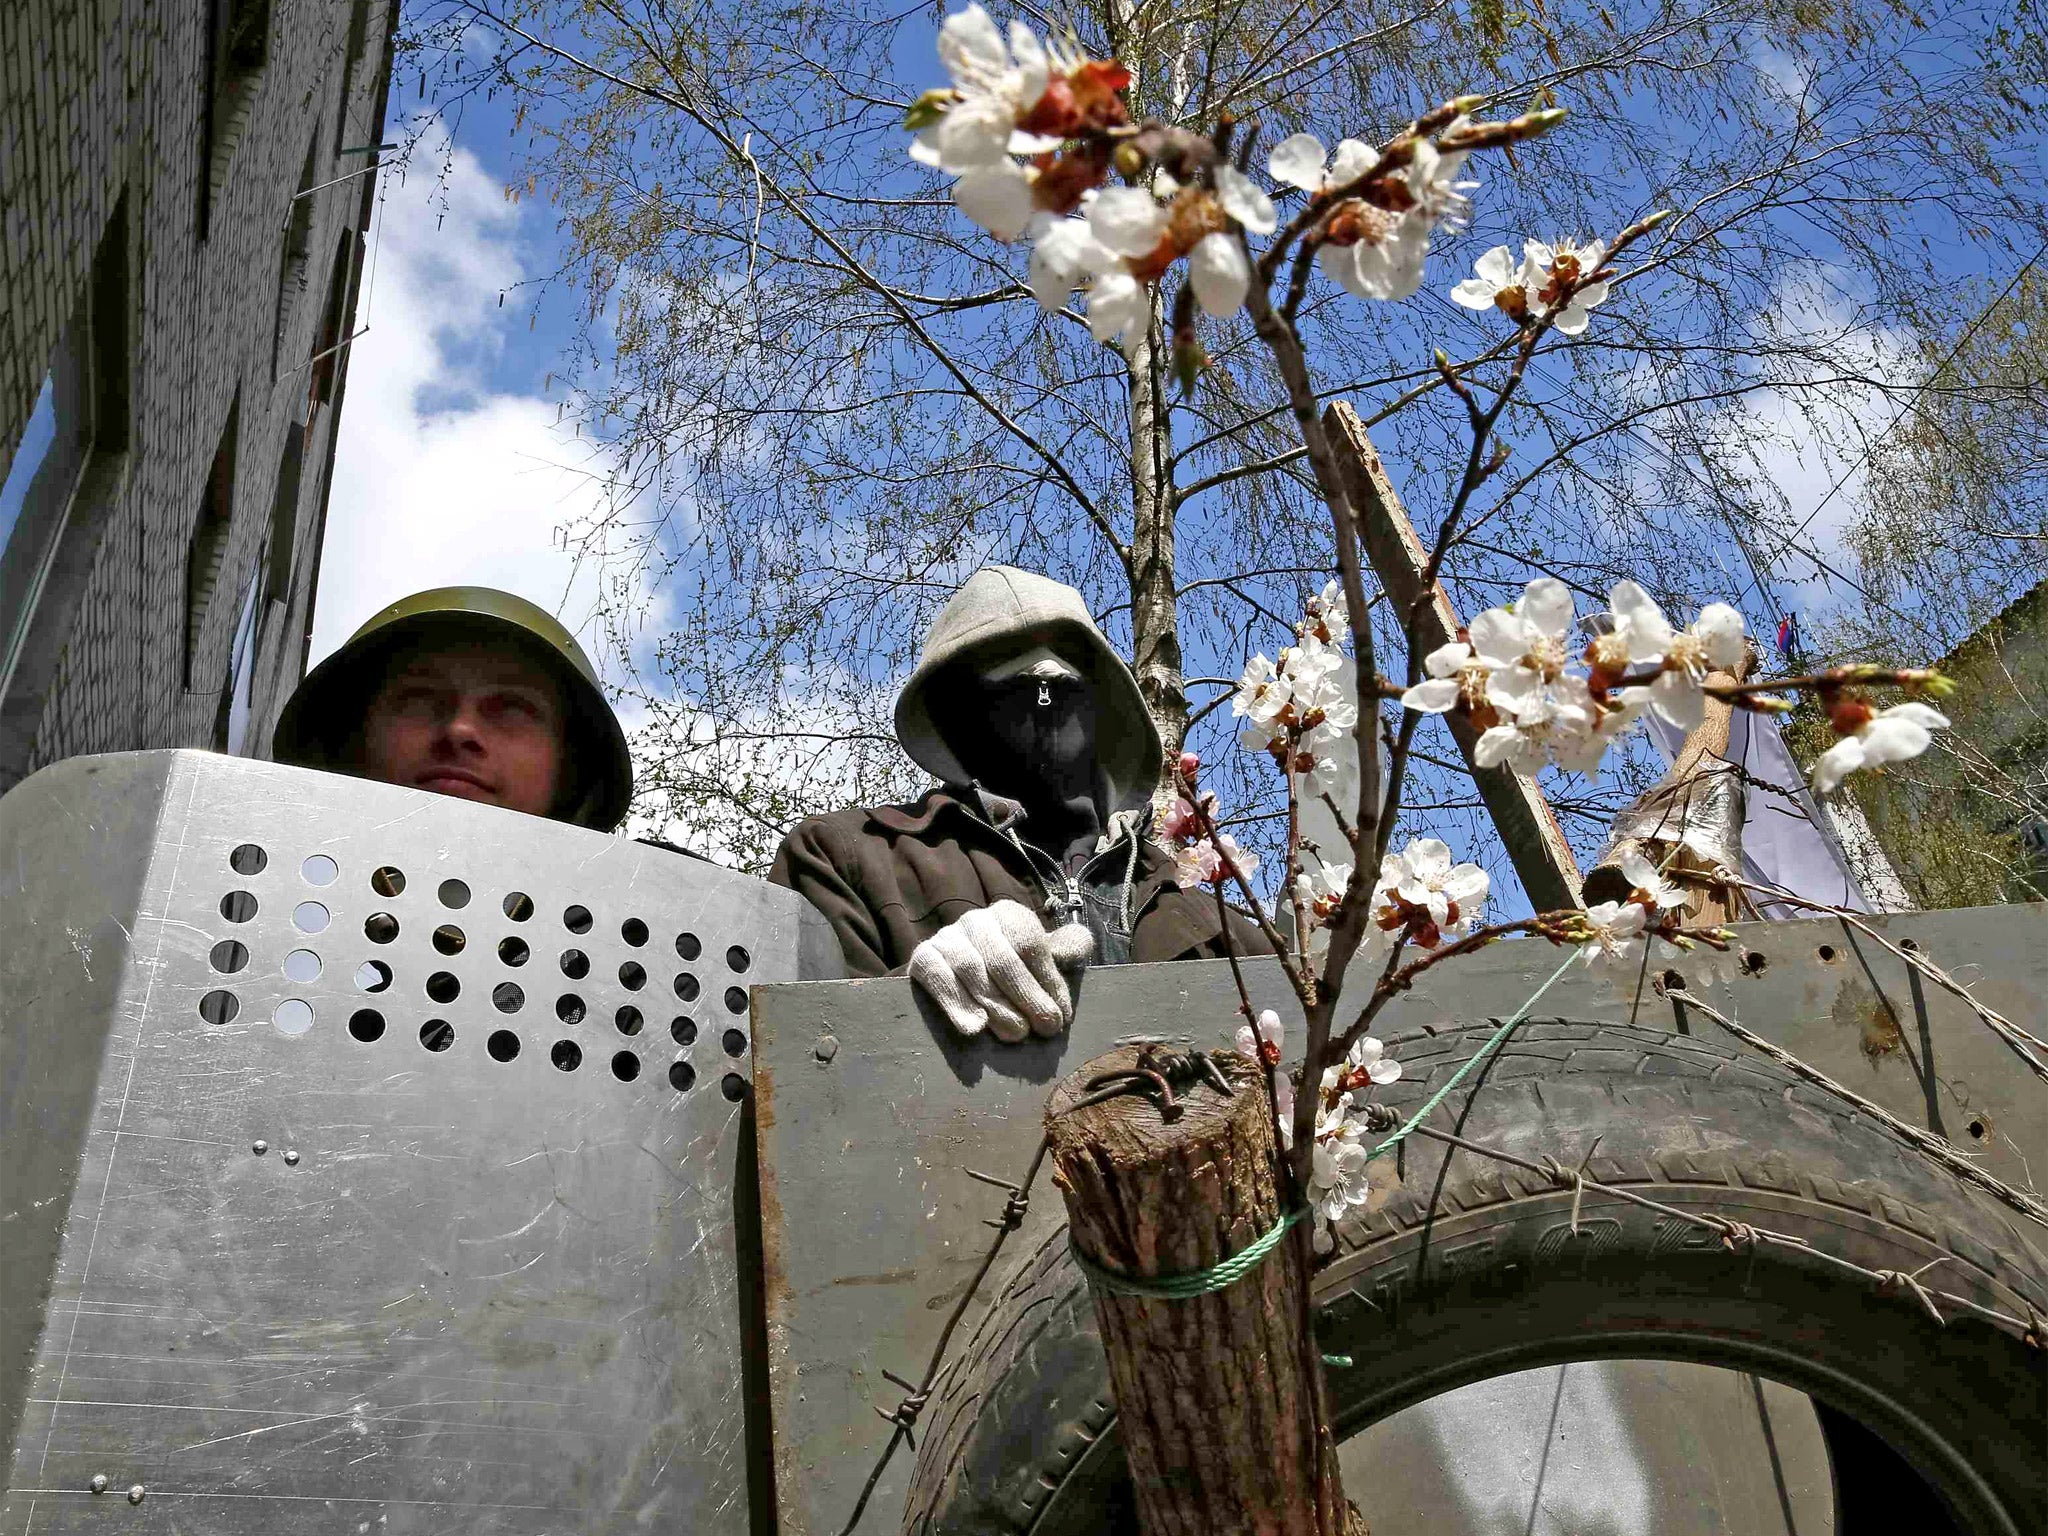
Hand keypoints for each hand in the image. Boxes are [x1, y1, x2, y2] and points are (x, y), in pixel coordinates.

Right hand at [908, 899, 1094, 1042]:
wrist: (958, 978)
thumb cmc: (1016, 973)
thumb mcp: (1045, 958)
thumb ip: (1067, 949)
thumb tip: (1073, 950)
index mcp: (1009, 914)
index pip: (1030, 944)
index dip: (1048, 980)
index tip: (1061, 1015)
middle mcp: (975, 920)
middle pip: (1002, 959)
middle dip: (1028, 997)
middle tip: (1045, 1029)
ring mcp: (946, 937)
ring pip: (971, 970)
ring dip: (997, 1007)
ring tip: (1017, 1035)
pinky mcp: (922, 958)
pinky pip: (938, 978)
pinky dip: (957, 1004)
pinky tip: (975, 1029)